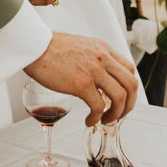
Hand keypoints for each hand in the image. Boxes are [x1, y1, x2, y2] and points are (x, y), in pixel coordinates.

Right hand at [24, 32, 138, 125]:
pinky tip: (89, 120)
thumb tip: (98, 77)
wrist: (34, 46)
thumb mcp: (81, 47)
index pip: (130, 70)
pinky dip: (97, 118)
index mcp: (103, 49)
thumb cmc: (51, 49)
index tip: (121, 99)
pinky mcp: (81, 83)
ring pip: (120, 97)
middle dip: (129, 105)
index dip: (129, 88)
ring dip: (116, 114)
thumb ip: (93, 58)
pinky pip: (99, 106)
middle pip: (131, 85)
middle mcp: (103, 58)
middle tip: (119, 114)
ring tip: (105, 120)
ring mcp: (93, 70)